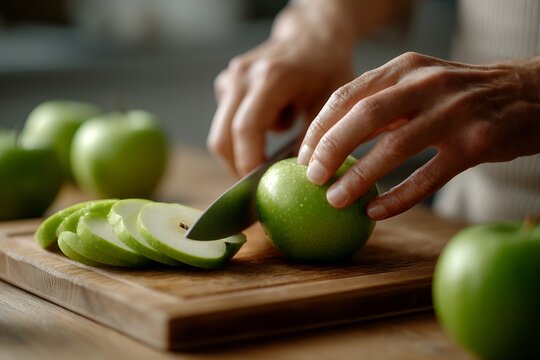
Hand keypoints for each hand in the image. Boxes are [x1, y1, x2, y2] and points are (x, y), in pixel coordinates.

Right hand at [207, 5, 355, 175]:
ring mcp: (231, 78)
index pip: (246, 129)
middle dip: (237, 166)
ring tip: (272, 148)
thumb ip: (313, 141)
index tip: (262, 185)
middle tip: (258, 184)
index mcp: (270, 78)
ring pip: (221, 131)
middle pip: (222, 137)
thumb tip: (299, 177)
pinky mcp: (227, 82)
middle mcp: (243, 76)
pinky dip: (243, 132)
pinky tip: (270, 122)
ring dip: (242, 149)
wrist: (312, 35)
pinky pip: (226, 120)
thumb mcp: (331, 105)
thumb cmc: (327, 68)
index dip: (249, 162)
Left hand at [297, 52, 539, 219]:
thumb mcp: (417, 84)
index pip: (347, 95)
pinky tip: (375, 211)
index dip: (319, 128)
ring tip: (335, 200)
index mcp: (405, 68)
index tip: (302, 156)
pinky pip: (428, 177)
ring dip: (358, 177)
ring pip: (395, 147)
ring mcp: (453, 113)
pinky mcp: (476, 143)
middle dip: (330, 150)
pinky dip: (397, 197)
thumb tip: (332, 141)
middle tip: (311, 178)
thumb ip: (379, 105)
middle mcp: (427, 84)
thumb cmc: (459, 95)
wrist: (526, 94)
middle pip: (364, 117)